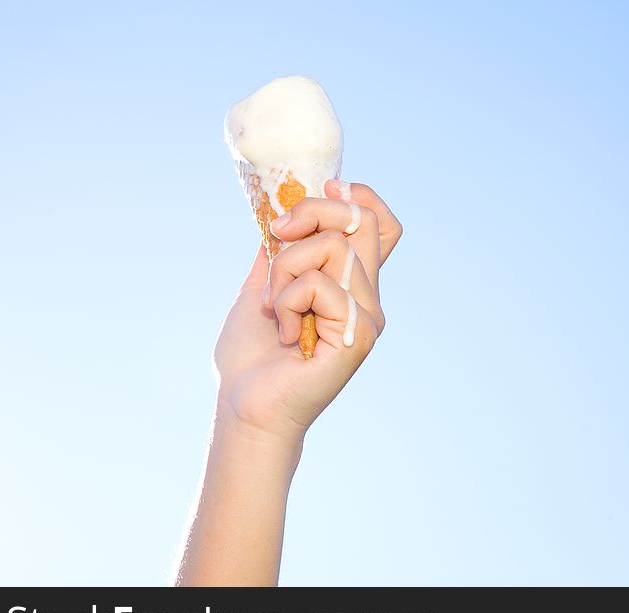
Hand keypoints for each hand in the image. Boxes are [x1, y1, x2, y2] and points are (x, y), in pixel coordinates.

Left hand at [213, 180, 402, 435]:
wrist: (246, 407)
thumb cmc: (252, 358)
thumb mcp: (262, 289)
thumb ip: (278, 254)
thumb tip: (278, 215)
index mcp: (350, 285)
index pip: (381, 227)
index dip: (362, 198)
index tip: (326, 188)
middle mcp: (367, 298)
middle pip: (363, 220)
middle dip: (314, 211)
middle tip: (277, 233)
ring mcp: (366, 317)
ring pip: (334, 249)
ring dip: (286, 269)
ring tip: (273, 308)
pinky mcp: (357, 336)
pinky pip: (322, 286)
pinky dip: (288, 301)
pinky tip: (284, 334)